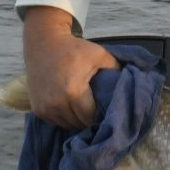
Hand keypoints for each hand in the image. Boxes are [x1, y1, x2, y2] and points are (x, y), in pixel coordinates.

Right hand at [21, 7, 119, 130]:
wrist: (43, 44)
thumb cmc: (74, 49)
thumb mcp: (100, 55)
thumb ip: (117, 71)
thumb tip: (131, 86)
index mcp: (73, 92)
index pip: (90, 118)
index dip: (100, 116)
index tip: (106, 112)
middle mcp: (56, 103)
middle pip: (79, 124)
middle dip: (89, 120)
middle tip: (97, 111)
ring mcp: (44, 108)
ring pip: (67, 125)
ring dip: (76, 120)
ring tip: (84, 109)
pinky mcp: (37, 110)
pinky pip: (56, 122)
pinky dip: (64, 118)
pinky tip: (71, 107)